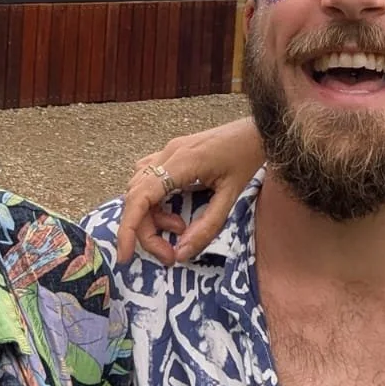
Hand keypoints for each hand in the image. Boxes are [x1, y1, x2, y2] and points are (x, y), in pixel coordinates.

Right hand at [118, 118, 265, 265]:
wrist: (260, 129)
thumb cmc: (249, 158)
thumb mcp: (232, 196)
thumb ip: (207, 226)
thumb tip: (180, 253)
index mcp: (182, 163)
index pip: (140, 197)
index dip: (127, 228)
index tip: (124, 256)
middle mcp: (168, 154)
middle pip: (136, 198)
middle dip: (147, 231)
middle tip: (170, 252)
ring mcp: (168, 150)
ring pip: (139, 188)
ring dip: (152, 215)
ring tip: (181, 225)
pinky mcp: (172, 152)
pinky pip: (147, 177)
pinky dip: (152, 199)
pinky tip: (173, 209)